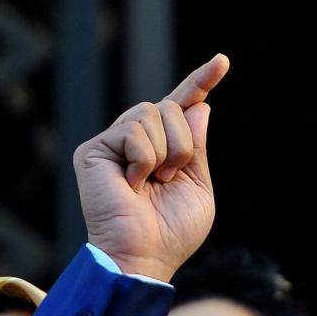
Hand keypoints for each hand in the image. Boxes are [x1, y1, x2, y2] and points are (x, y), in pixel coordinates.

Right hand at [73, 54, 228, 280]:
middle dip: (184, 143)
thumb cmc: (172, 231)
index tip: (223, 61)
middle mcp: (138, 140)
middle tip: (170, 178)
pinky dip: (143, 159)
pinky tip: (131, 183)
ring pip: (152, 112)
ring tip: (151, 182)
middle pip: (171, 106)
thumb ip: (198, 147)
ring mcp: (114, 143)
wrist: (145, 255)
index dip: (202, 82)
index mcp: (165, 149)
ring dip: (165, 152)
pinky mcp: (94, 149)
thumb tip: (198, 106)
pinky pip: (132, 130)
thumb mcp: (198, 185)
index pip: (183, 107)